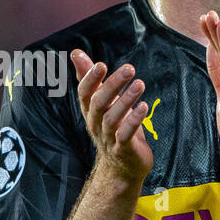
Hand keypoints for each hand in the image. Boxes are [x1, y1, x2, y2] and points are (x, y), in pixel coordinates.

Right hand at [71, 50, 152, 185]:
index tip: (100, 64)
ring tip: (140, 84)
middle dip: (113, 85)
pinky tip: (144, 106)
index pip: (84, 93)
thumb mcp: (102, 101)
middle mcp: (95, 123)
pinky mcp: (123, 149)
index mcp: (90, 110)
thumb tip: (76, 52)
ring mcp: (108, 138)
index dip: (90, 79)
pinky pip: (125, 134)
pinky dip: (134, 120)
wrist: (122, 166)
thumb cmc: (113, 127)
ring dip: (126, 100)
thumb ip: (89, 77)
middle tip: (129, 69)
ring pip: (112, 118)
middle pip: (99, 103)